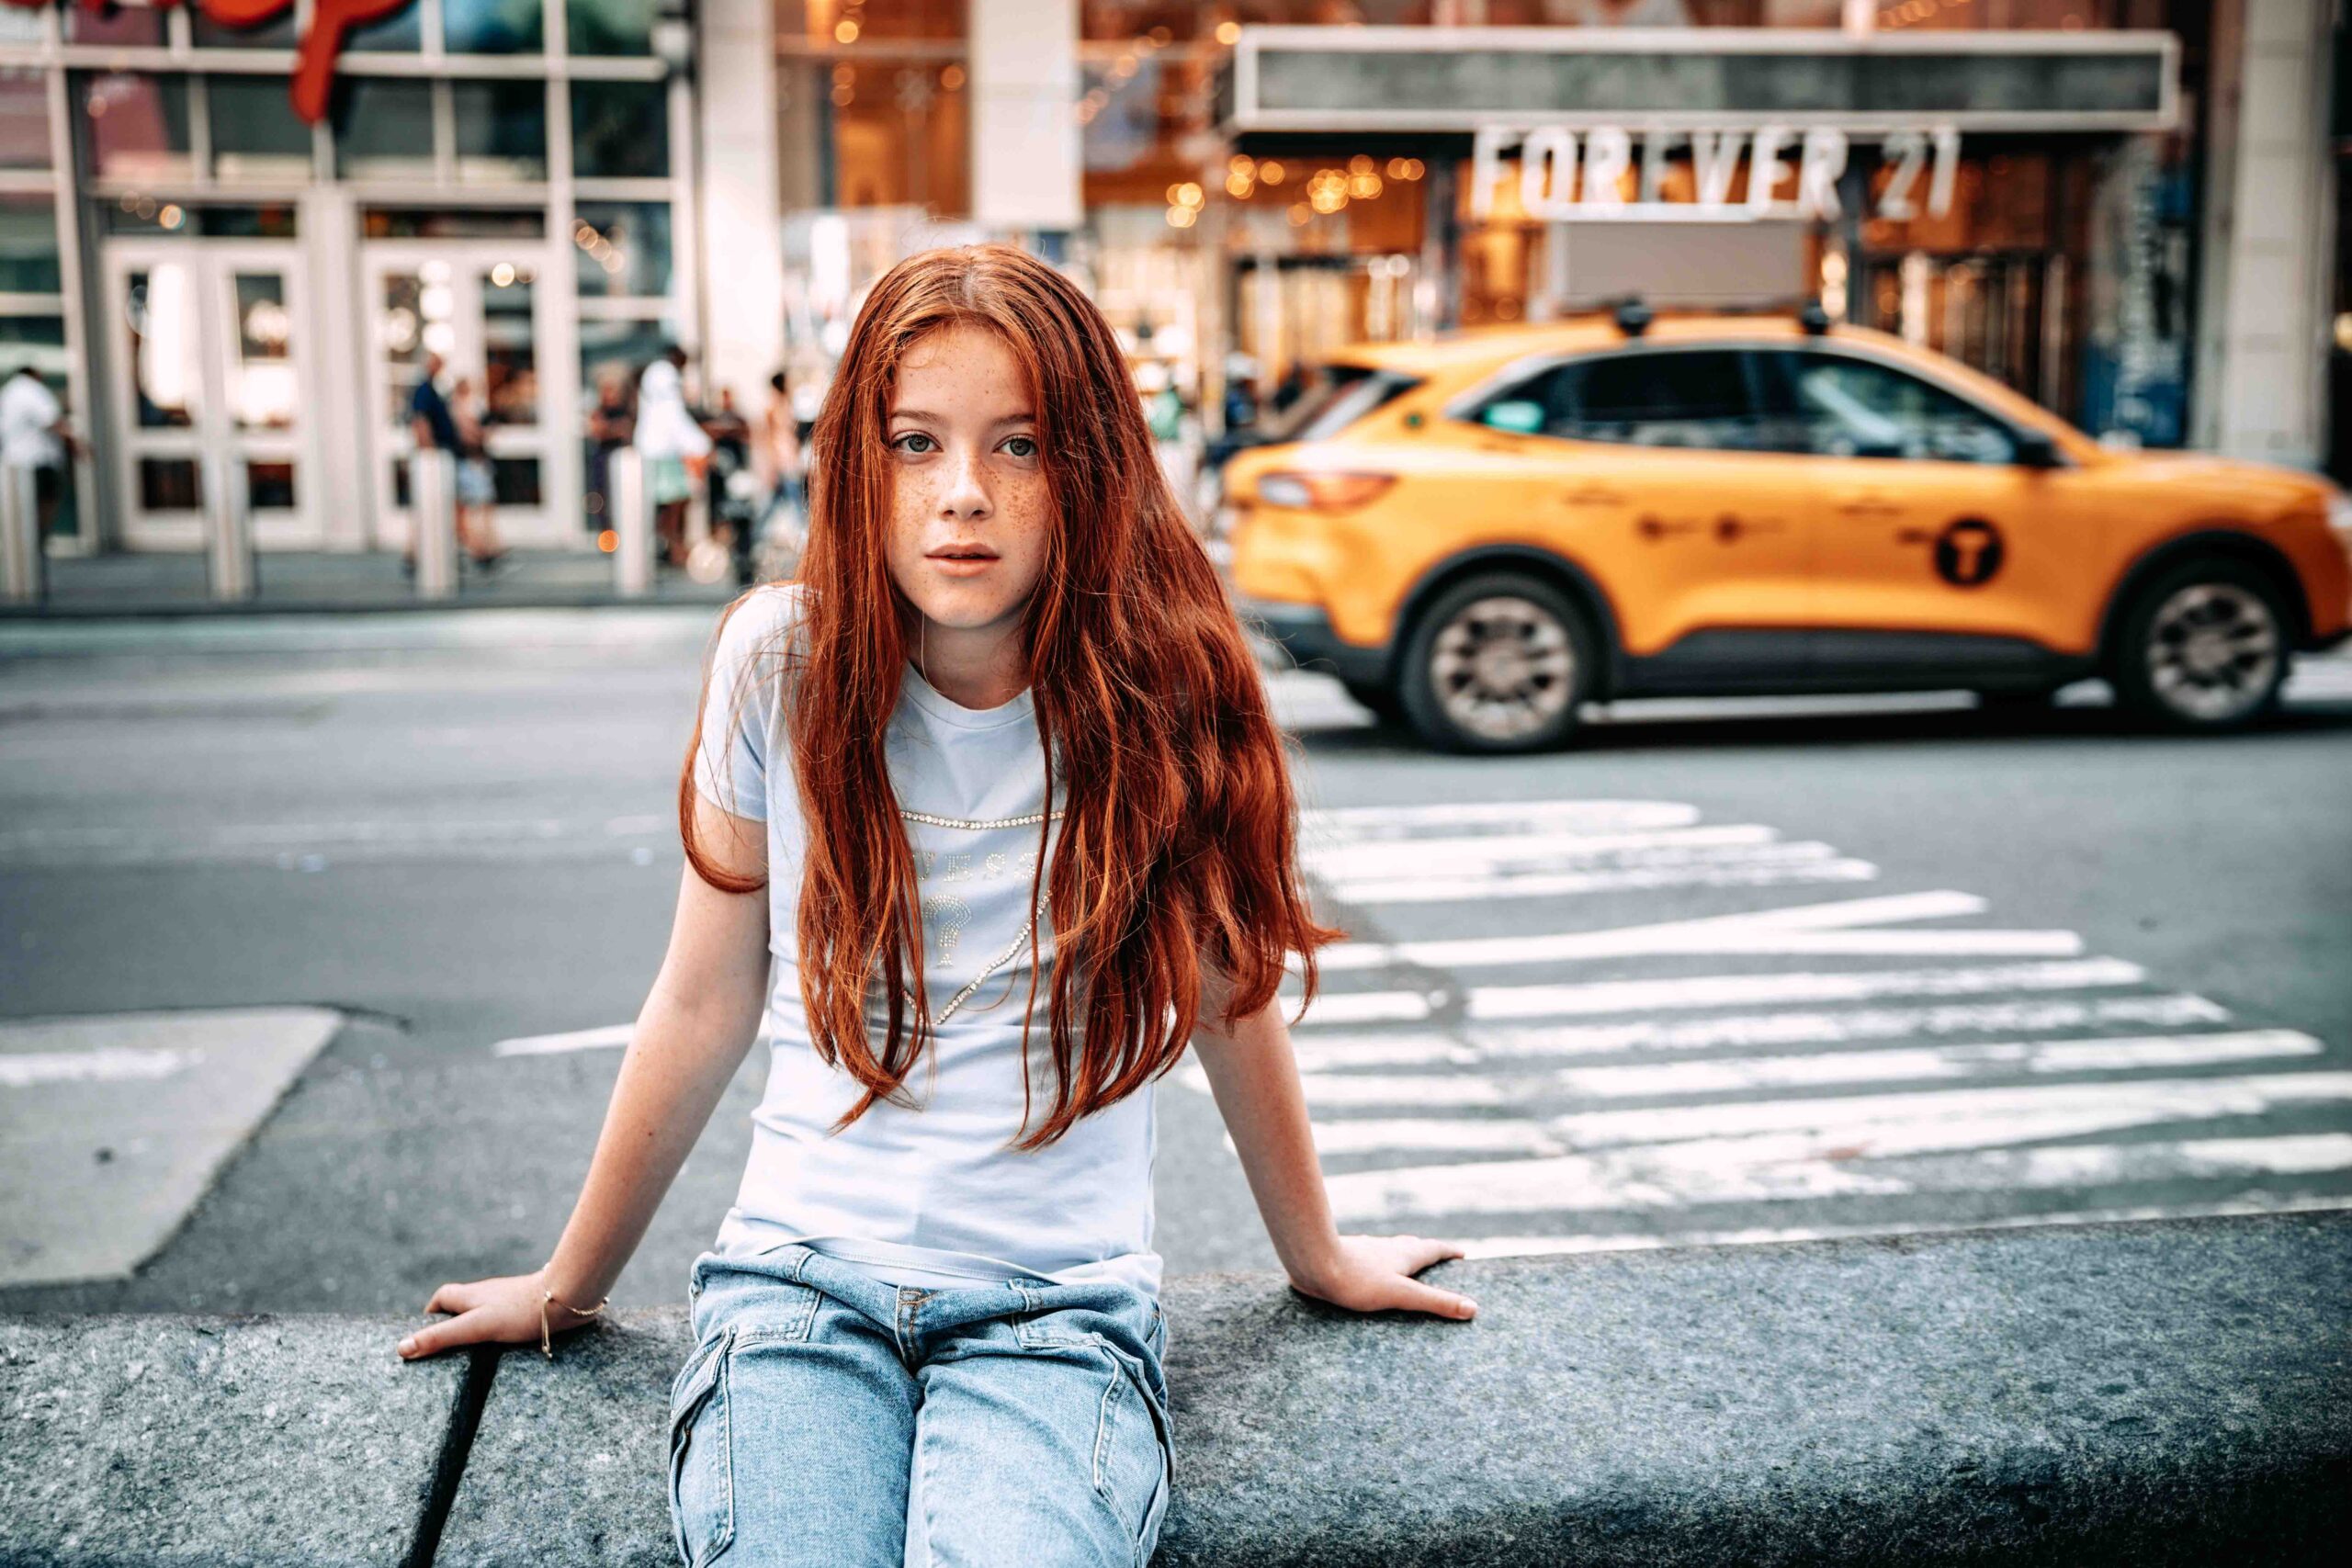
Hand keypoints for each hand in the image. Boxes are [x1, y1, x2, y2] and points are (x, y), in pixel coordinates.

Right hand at [394, 1271, 599, 1360]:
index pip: (444, 1298)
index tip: (426, 1332)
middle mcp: (490, 1295)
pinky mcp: (531, 1308)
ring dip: (481, 1327)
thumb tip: (402, 1348)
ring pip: (490, 1312)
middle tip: (449, 1346)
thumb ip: (440, 1337)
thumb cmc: (521, 1310)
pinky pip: (511, 1319)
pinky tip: (509, 1347)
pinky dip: (504, 1331)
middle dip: (456, 1321)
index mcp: (472, 1295)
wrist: (568, 1297)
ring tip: (476, 1353)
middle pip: (465, 1304)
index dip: (432, 1313)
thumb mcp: (475, 1327)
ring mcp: (511, 1300)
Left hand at [1289, 1234, 1478, 1320]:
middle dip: (1427, 1253)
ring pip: (1389, 1251)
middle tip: (1437, 1259)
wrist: (1311, 1262)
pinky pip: (1369, 1259)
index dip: (1448, 1252)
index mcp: (1404, 1254)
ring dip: (1400, 1257)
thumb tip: (1473, 1308)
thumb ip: (1435, 1302)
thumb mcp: (1402, 1294)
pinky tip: (1368, 1271)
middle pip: (1412, 1248)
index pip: (1433, 1249)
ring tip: (1404, 1267)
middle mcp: (1387, 1248)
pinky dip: (1378, 1264)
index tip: (1461, 1254)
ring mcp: (1366, 1251)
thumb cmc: (1357, 1279)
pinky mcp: (1346, 1258)